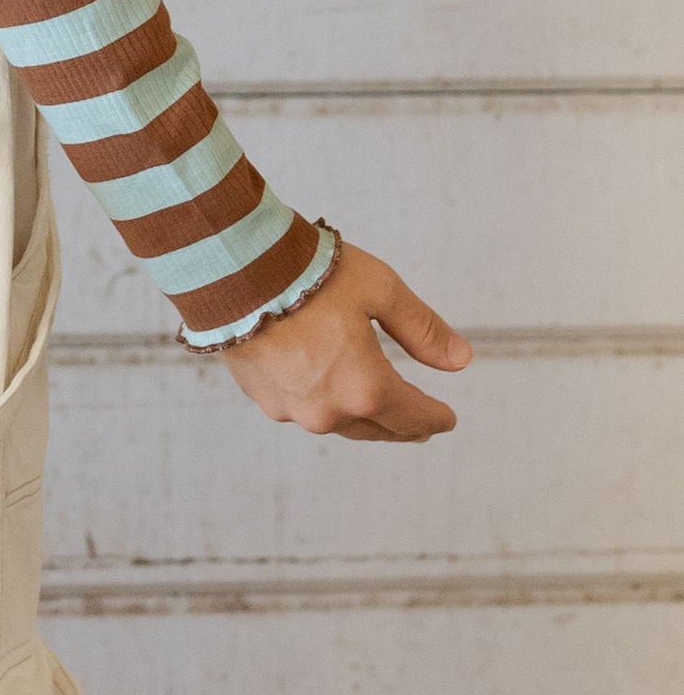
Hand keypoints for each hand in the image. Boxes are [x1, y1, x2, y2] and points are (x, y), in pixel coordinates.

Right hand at [223, 240, 471, 440]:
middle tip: (417, 422)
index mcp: (366, 388)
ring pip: (337, 421)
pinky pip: (301, 407)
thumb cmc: (310, 272)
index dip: (435, 418)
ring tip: (369, 404)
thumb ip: (422, 329)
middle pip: (377, 428)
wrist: (232, 267)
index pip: (413, 417)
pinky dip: (318, 398)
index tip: (447, 419)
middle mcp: (330, 410)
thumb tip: (462, 361)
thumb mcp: (380, 290)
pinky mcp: (261, 396)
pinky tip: (319, 383)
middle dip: (401, 424)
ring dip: (358, 414)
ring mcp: (292, 409)